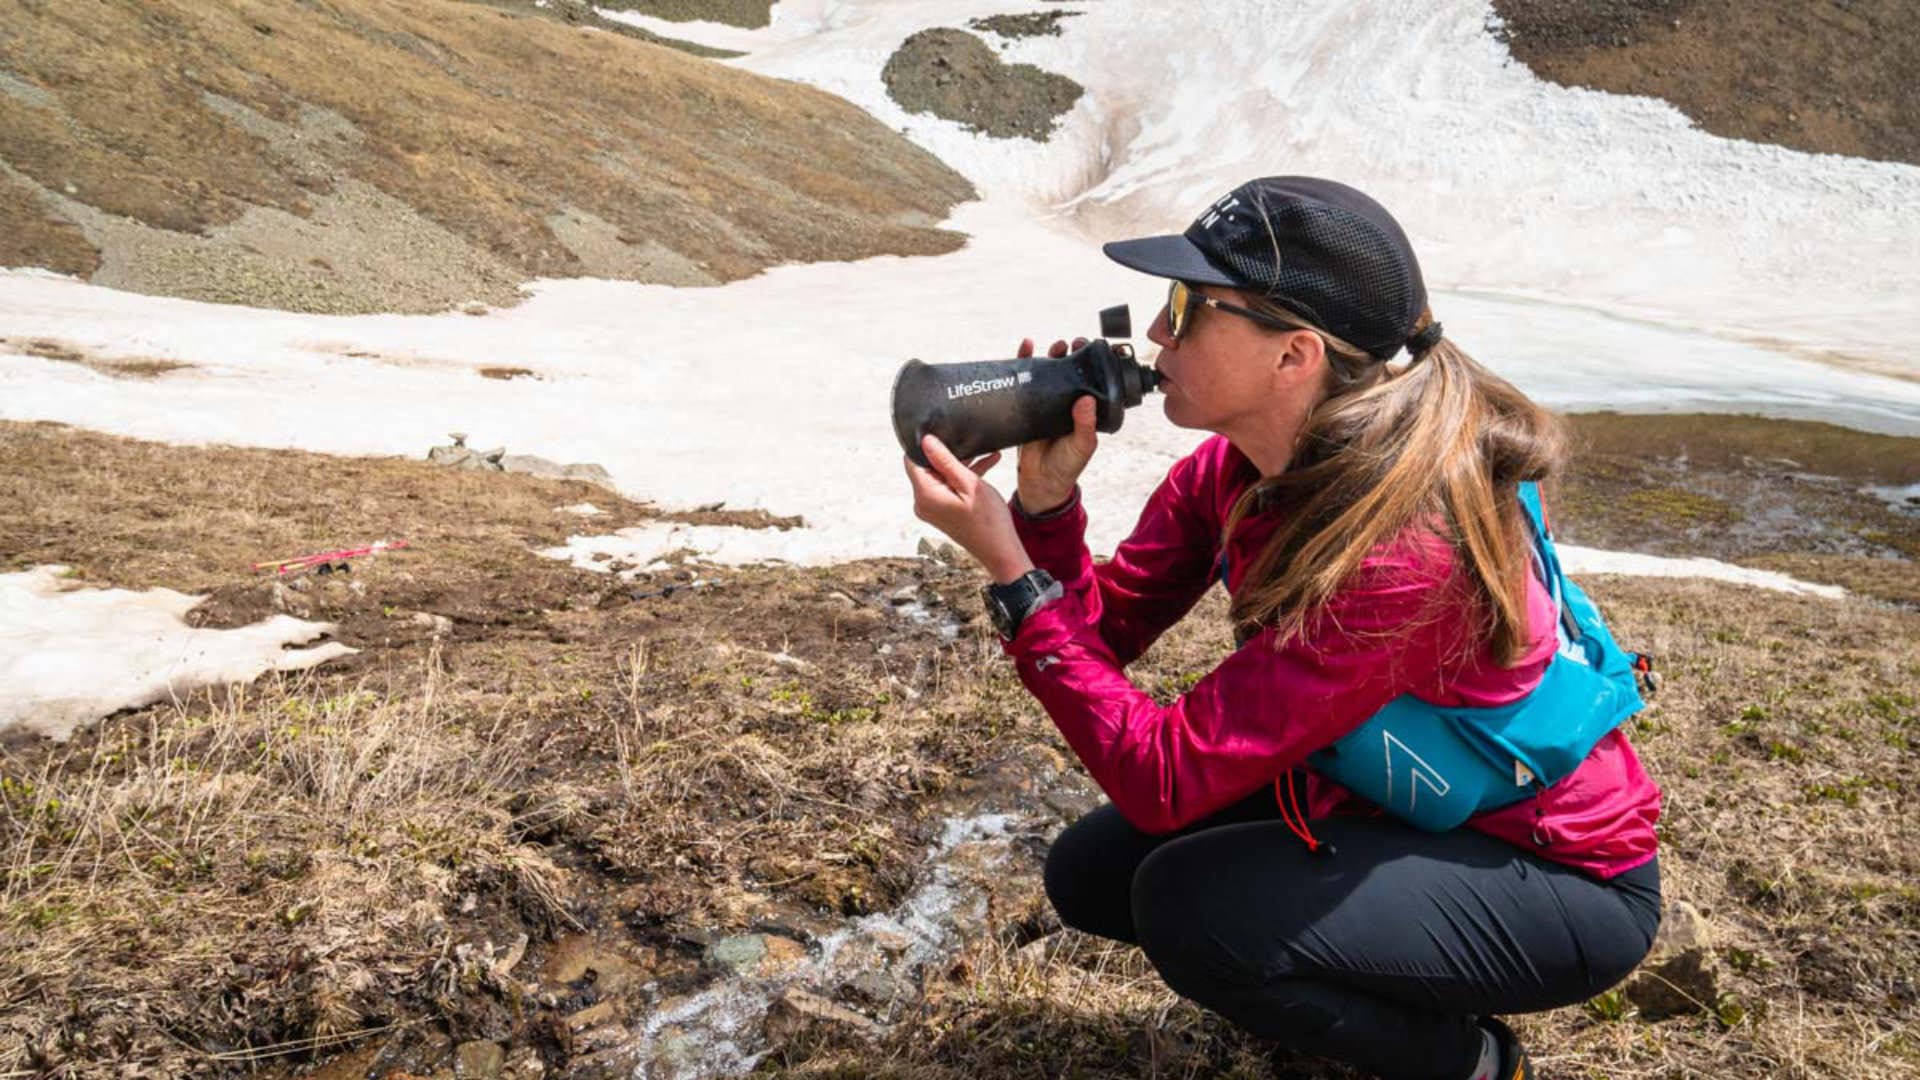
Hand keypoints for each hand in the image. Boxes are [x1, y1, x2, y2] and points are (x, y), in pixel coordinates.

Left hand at [904, 434, 1034, 583]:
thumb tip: (927, 441)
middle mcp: (923, 503)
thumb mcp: (969, 483)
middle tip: (971, 444)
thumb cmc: (988, 521)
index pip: (912, 460)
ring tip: (986, 455)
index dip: (926, 445)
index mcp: (925, 495)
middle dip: (949, 454)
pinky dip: (962, 479)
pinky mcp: (942, 512)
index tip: (943, 434)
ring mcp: (932, 509)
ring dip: (961, 466)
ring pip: (941, 477)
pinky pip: (948, 488)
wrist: (1000, 550)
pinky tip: (986, 467)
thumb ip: (945, 460)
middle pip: (927, 468)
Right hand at [1015, 337, 1099, 513]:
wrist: (1040, 483)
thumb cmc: (1067, 466)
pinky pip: (1022, 383)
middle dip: (1068, 354)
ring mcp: (1043, 404)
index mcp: (1082, 409)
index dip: (1088, 363)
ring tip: (1052, 346)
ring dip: (1047, 355)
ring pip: (1045, 373)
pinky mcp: (1024, 408)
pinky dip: (1021, 364)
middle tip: (1069, 345)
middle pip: (1066, 371)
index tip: (1087, 350)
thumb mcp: (1082, 445)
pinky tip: (1024, 349)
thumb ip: (1085, 424)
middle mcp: (1064, 403)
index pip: (1086, 379)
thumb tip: (1086, 399)